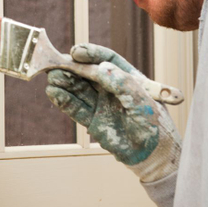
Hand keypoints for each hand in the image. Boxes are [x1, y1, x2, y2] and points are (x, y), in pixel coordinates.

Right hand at [46, 43, 180, 182]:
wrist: (153, 155)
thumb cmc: (154, 125)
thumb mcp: (142, 101)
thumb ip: (123, 84)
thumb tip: (101, 68)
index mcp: (127, 77)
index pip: (107, 60)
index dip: (91, 54)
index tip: (77, 51)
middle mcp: (111, 88)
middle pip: (88, 72)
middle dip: (72, 66)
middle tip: (56, 63)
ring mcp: (101, 104)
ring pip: (78, 88)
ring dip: (64, 81)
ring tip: (52, 77)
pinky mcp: (92, 121)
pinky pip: (75, 107)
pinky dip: (63, 100)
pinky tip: (54, 92)